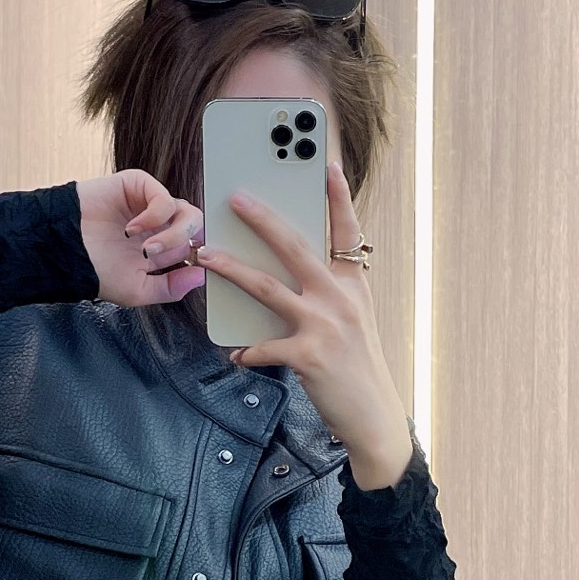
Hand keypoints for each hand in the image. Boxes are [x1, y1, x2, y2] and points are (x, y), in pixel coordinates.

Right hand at [74, 170, 206, 307]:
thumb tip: (201, 276)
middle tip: (164, 256)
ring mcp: (147, 205)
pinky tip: (132, 229)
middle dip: (187, 242)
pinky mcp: (136, 187)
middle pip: (196, 225)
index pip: (194, 246)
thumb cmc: (93, 271)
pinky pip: (163, 195)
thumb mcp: (137, 291)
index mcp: (159, 249)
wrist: (63, 250)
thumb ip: (171, 288)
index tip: (192, 268)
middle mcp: (157, 226)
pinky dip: (155, 215)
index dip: (199, 256)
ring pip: (185, 210)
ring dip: (172, 233)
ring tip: (146, 249)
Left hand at [194, 159, 413, 485]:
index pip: (347, 233)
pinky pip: (264, 346)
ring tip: (206, 254)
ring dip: (232, 269)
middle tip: (236, 197)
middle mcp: (342, 299)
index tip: (326, 164)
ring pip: (269, 287)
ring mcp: (326, 326)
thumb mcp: (352, 321)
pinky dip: (246, 350)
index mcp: (354, 286)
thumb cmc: (356, 367)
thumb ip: (327, 293)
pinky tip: (235, 354)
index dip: (338, 197)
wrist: (373, 415)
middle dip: (264, 220)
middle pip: (297, 248)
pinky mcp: (309, 356)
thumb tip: (282, 272)